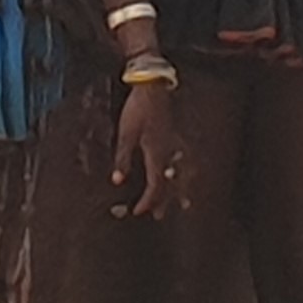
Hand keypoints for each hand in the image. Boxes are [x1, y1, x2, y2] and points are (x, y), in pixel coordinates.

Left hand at [113, 85, 187, 221]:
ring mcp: (175, 143)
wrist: (153, 87)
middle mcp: (169, 152)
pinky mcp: (176, 134)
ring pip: (181, 173)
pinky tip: (181, 171)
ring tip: (183, 201)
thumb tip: (118, 181)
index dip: (148, 201)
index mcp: (156, 154)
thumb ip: (123, 158)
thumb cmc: (138, 110)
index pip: (155, 185)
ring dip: (180, 189)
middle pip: (169, 183)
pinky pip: (184, 159)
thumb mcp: (125, 135)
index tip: (139, 211)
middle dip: (164, 200)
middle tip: (159, 215)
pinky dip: (183, 170)